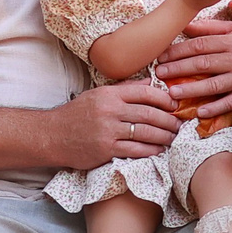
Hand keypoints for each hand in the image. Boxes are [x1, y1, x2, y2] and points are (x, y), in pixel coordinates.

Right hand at [54, 79, 186, 167]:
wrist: (52, 136)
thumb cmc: (76, 114)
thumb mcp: (98, 95)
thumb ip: (124, 89)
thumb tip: (150, 82)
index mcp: (109, 94)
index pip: (144, 92)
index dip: (164, 99)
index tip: (175, 105)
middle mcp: (109, 110)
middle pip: (149, 113)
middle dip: (169, 120)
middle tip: (180, 125)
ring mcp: (108, 130)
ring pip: (145, 132)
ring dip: (164, 136)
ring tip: (173, 138)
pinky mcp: (105, 149)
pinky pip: (135, 150)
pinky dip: (151, 150)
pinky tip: (159, 150)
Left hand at [151, 15, 231, 121]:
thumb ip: (209, 28)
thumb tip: (184, 25)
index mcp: (231, 41)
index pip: (200, 45)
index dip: (179, 50)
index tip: (161, 56)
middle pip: (203, 63)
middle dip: (178, 68)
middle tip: (159, 73)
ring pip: (214, 84)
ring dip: (192, 89)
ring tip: (172, 93)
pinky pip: (231, 102)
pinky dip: (216, 108)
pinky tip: (200, 112)